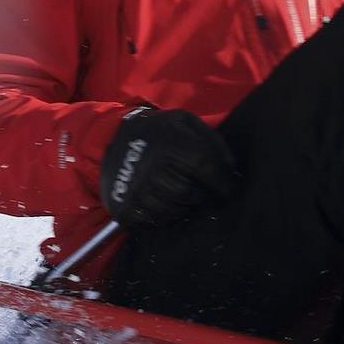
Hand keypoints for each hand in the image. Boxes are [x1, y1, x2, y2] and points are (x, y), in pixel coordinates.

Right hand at [99, 107, 238, 228]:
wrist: (112, 139)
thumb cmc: (157, 131)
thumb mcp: (185, 123)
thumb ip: (212, 142)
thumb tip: (231, 169)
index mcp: (170, 144)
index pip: (207, 170)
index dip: (222, 182)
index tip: (228, 189)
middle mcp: (153, 169)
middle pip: (193, 193)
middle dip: (204, 195)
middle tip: (204, 192)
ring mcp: (138, 191)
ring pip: (177, 209)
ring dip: (187, 206)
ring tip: (185, 196)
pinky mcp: (127, 208)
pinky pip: (157, 221)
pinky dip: (168, 215)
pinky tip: (168, 203)